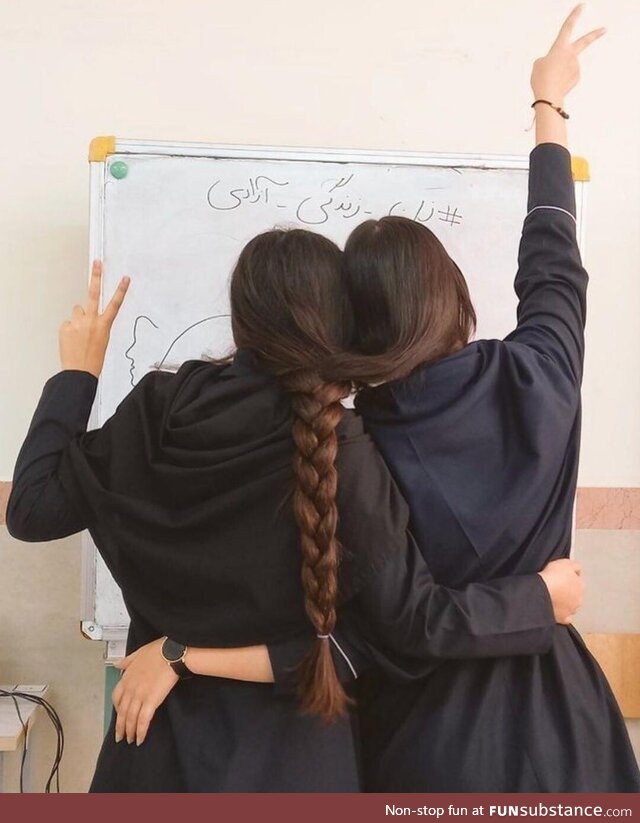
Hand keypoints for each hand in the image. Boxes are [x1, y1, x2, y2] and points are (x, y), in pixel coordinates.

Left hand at [58, 260, 129, 377]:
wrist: (79, 372)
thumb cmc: (93, 359)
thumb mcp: (102, 340)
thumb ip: (96, 324)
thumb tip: (85, 314)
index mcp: (104, 326)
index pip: (115, 304)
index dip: (120, 290)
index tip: (125, 278)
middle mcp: (91, 321)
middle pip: (93, 294)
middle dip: (96, 276)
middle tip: (97, 262)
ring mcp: (78, 323)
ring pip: (77, 311)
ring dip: (78, 318)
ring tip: (79, 334)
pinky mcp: (66, 327)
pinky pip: (68, 323)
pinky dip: (70, 329)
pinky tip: (72, 340)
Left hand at [112, 638, 178, 745]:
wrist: (172, 653)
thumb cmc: (158, 650)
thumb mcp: (139, 652)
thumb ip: (127, 661)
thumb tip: (117, 665)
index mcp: (127, 677)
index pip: (116, 697)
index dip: (117, 709)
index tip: (119, 715)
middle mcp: (130, 689)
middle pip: (122, 712)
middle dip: (121, 726)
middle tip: (121, 737)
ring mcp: (140, 696)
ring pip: (131, 718)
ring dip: (129, 731)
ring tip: (130, 740)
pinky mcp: (151, 701)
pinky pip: (143, 720)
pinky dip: (140, 731)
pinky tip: (140, 739)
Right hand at [531, 4, 605, 104]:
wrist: (549, 96)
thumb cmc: (541, 79)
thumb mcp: (538, 64)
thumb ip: (549, 59)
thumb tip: (559, 64)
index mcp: (560, 46)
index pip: (568, 27)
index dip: (574, 15)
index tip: (581, 6)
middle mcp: (571, 54)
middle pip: (585, 41)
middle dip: (595, 34)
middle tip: (604, 29)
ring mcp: (576, 66)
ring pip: (566, 66)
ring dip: (559, 72)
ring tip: (551, 79)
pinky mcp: (577, 77)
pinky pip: (567, 76)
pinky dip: (561, 80)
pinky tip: (556, 84)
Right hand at [538, 558, 584, 624]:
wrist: (541, 592)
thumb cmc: (552, 577)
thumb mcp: (565, 563)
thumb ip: (575, 566)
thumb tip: (578, 568)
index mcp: (581, 585)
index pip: (578, 580)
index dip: (569, 576)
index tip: (562, 575)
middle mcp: (578, 598)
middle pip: (575, 594)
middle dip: (568, 591)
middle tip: (557, 586)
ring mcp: (571, 609)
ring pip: (571, 606)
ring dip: (565, 602)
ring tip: (555, 597)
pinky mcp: (563, 618)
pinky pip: (565, 618)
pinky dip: (562, 614)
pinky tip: (557, 609)